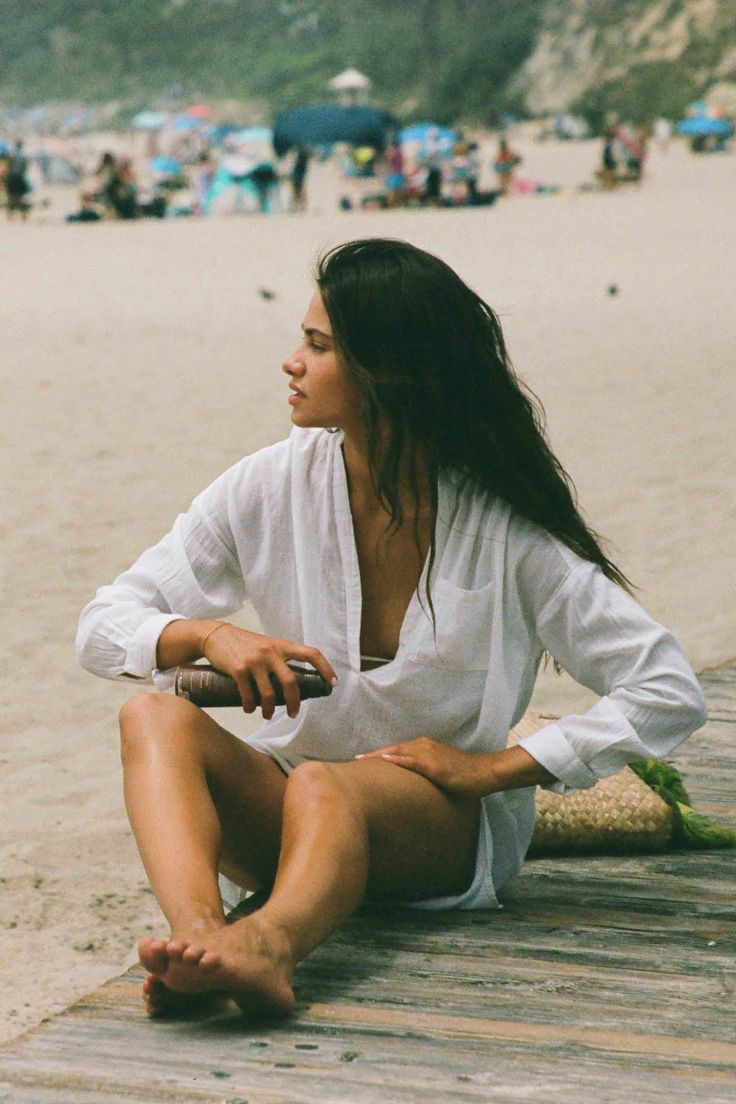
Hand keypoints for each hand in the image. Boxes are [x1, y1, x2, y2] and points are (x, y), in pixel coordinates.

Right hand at [202, 624, 336, 720]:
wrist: (215, 635)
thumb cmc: (244, 644)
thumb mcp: (266, 645)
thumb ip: (280, 658)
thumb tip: (292, 684)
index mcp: (282, 645)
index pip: (311, 653)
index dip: (325, 668)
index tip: (333, 683)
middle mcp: (270, 652)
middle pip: (291, 682)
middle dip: (294, 702)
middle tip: (293, 714)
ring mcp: (254, 661)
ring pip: (269, 694)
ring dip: (269, 710)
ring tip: (267, 715)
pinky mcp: (238, 669)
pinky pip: (248, 695)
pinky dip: (249, 706)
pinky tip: (249, 709)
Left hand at [356, 736, 489, 799]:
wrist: (484, 772)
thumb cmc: (464, 773)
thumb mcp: (441, 768)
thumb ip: (425, 770)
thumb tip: (413, 781)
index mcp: (424, 747)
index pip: (397, 750)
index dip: (379, 754)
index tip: (363, 759)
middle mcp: (424, 746)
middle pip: (393, 749)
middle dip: (374, 754)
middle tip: (355, 760)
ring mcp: (428, 754)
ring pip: (398, 752)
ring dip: (378, 755)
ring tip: (361, 760)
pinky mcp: (434, 765)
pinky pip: (411, 761)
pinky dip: (396, 760)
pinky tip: (383, 761)